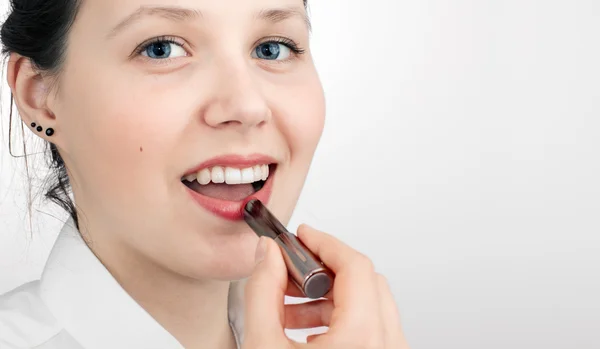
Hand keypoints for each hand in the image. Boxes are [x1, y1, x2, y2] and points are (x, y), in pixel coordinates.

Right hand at [242, 224, 409, 348]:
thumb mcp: (263, 346)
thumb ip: (262, 293)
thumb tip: (267, 255)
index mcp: (362, 338)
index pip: (355, 265)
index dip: (324, 242)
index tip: (303, 236)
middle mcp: (386, 346)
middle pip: (366, 281)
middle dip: (322, 271)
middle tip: (292, 270)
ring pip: (371, 304)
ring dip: (330, 297)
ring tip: (291, 307)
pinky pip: (373, 328)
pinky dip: (342, 319)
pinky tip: (307, 329)